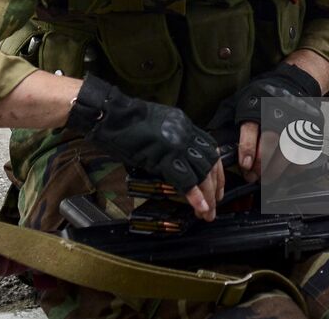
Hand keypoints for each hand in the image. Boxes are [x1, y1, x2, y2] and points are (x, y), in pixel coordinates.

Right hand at [67, 74, 223, 220]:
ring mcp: (176, 144)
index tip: (217, 186)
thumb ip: (172, 143)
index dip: (217, 170)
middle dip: (215, 186)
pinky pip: (185, 179)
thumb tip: (179, 164)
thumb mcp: (158, 129)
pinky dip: (195, 196)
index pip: (210, 149)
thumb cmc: (127, 122)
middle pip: (211, 163)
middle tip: (214, 205)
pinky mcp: (164, 156)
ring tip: (206, 213)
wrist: (112, 115)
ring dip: (207, 196)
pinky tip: (199, 208)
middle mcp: (185, 133)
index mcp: (185, 125)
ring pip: (202, 173)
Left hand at [208, 63, 320, 180]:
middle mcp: (279, 115)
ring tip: (266, 178)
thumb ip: (228, 116)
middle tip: (253, 176)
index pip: (252, 129)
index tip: (244, 165)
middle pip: (270, 143)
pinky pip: (304, 155)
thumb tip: (212, 135)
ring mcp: (296, 124)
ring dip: (275, 170)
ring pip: (287, 153)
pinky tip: (285, 170)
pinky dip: (294, 168)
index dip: (247, 150)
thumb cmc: (263, 97)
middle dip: (260, 165)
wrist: (294, 84)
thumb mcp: (241, 99)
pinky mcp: (309, 132)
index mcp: (259, 106)